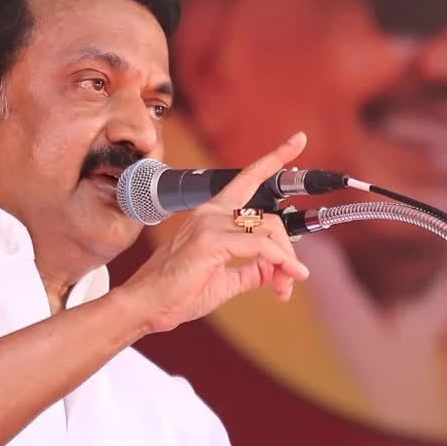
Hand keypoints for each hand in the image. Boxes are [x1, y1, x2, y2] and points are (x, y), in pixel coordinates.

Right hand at [116, 132, 310, 334]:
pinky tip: (283, 284)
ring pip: (269, 229)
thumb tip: (277, 269)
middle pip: (270, 216)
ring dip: (286, 260)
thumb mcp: (226, 279)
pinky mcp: (210, 240)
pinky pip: (260, 246)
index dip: (275, 158)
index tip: (298, 140)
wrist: (148, 305)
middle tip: (293, 278)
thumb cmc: (179, 293)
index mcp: (212, 215)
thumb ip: (252, 269)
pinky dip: (279, 263)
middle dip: (288, 249)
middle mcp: (211, 212)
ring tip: (284, 287)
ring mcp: (209, 223)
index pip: (248, 178)